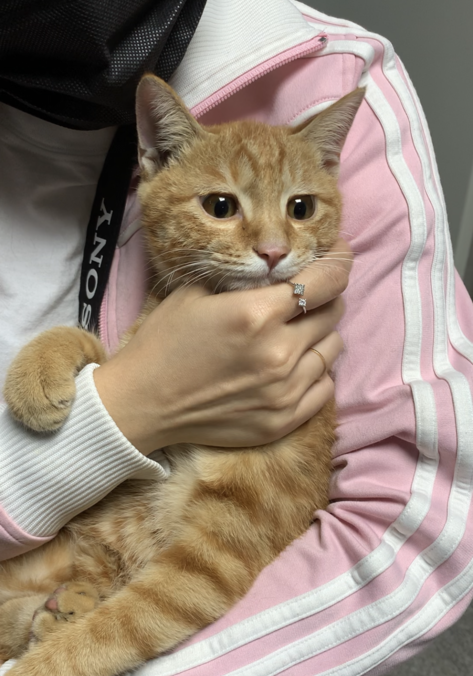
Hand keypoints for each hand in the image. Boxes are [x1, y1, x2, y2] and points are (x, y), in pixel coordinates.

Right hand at [93, 238, 351, 455]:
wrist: (143, 403)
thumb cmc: (164, 343)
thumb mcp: (196, 294)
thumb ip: (244, 281)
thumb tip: (278, 269)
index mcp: (257, 314)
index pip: (325, 281)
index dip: (338, 263)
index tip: (339, 255)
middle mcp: (279, 352)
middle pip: (332, 313)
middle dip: (325, 298)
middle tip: (309, 295)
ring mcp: (285, 390)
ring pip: (332, 349)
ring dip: (321, 335)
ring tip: (298, 332)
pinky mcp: (283, 420)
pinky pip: (326, 387)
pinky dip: (317, 371)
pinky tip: (296, 365)